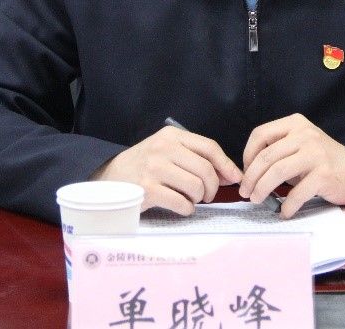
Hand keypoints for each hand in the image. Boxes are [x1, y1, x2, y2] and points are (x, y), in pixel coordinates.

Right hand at [92, 126, 241, 215]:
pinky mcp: (147, 190)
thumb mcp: (168, 152)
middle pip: (205, 169)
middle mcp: (163, 148)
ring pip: (196, 186)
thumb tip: (231, 175)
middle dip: (212, 187)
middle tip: (207, 195)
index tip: (235, 178)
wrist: (109, 177)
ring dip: (199, 199)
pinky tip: (181, 207)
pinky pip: (182, 203)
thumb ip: (196, 158)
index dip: (226, 165)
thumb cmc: (145, 165)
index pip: (209, 147)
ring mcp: (154, 168)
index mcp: (171, 136)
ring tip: (191, 199)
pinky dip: (187, 209)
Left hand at [239, 114, 344, 217]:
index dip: (247, 155)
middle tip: (246, 193)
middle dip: (251, 178)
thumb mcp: (299, 145)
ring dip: (262, 190)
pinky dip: (287, 205)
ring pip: (277, 172)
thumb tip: (248, 171)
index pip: (260, 134)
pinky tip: (284, 212)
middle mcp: (305, 134)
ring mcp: (315, 153)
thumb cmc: (322, 161)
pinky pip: (297, 193)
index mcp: (295, 123)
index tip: (245, 172)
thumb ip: (277, 150)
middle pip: (266, 156)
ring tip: (258, 200)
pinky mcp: (324, 174)